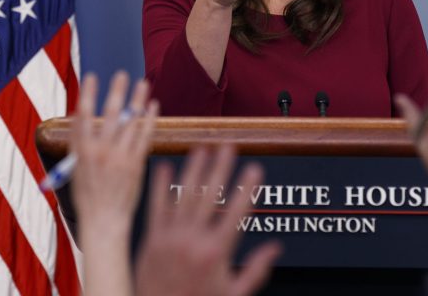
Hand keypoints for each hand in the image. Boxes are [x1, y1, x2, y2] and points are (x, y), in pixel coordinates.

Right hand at [70, 71, 157, 295]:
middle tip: (122, 73)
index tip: (92, 77)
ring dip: (137, 99)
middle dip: (116, 91)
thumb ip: (80, 146)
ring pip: (130, 120)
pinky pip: (144, 135)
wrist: (104, 222)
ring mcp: (119, 156)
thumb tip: (83, 122)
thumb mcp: (76, 170)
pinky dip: (149, 119)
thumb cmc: (88, 197)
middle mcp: (100, 150)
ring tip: (143, 83)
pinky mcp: (135, 163)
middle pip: (109, 113)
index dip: (88, 94)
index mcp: (81, 151)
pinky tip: (153, 106)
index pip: (82, 115)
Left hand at [135, 145, 280, 295]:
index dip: (247, 188)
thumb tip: (275, 249)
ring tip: (202, 149)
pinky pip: (156, 207)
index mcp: (216, 253)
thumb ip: (256, 270)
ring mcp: (170, 238)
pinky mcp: (152, 240)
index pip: (236, 212)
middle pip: (210, 196)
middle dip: (220, 168)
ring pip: (183, 196)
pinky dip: (160, 186)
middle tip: (229, 147)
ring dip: (193, 170)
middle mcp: (193, 241)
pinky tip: (164, 166)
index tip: (255, 168)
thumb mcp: (234, 295)